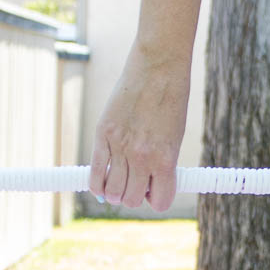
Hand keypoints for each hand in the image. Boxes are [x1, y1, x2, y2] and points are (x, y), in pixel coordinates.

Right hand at [89, 41, 190, 212]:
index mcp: (165, 159)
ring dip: (115, 192)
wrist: (159, 66)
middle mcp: (141, 157)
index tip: (155, 190)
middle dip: (134, 196)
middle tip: (136, 183)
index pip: (160, 202)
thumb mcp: (174, 137)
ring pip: (112, 192)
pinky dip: (97, 186)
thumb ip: (161, 163)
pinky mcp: (102, 134)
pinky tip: (101, 184)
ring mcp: (120, 146)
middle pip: (131, 200)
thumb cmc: (171, 100)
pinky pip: (95, 174)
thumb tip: (147, 187)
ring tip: (120, 179)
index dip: (157, 200)